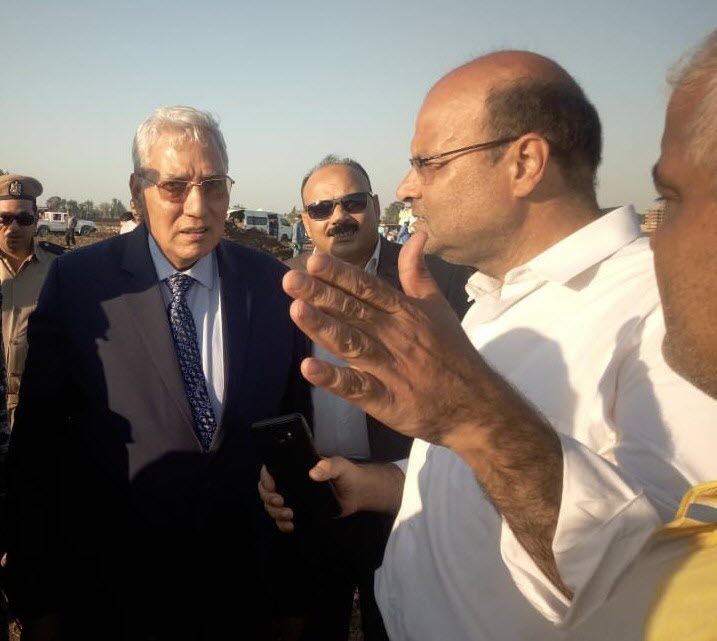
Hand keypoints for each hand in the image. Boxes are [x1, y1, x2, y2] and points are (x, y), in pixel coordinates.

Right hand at [258, 459, 404, 531]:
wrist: (357, 493)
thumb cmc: (347, 474)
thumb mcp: (339, 466)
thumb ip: (328, 466)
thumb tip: (313, 472)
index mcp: (296, 468)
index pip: (272, 470)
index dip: (266, 477)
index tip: (271, 485)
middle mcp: (291, 483)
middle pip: (267, 490)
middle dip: (269, 498)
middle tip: (280, 501)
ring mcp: (294, 499)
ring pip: (272, 506)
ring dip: (275, 512)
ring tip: (289, 515)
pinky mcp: (300, 513)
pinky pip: (283, 521)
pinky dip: (282, 525)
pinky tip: (290, 525)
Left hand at [282, 232, 486, 447]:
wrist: (476, 404)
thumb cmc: (453, 352)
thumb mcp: (438, 306)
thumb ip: (418, 273)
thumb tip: (418, 234)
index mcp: (405, 313)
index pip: (368, 289)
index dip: (341, 274)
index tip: (314, 260)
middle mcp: (395, 336)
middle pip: (353, 312)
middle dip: (321, 294)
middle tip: (290, 279)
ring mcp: (390, 369)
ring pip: (352, 344)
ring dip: (323, 327)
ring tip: (296, 310)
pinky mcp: (386, 400)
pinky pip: (357, 388)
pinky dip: (334, 379)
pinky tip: (309, 367)